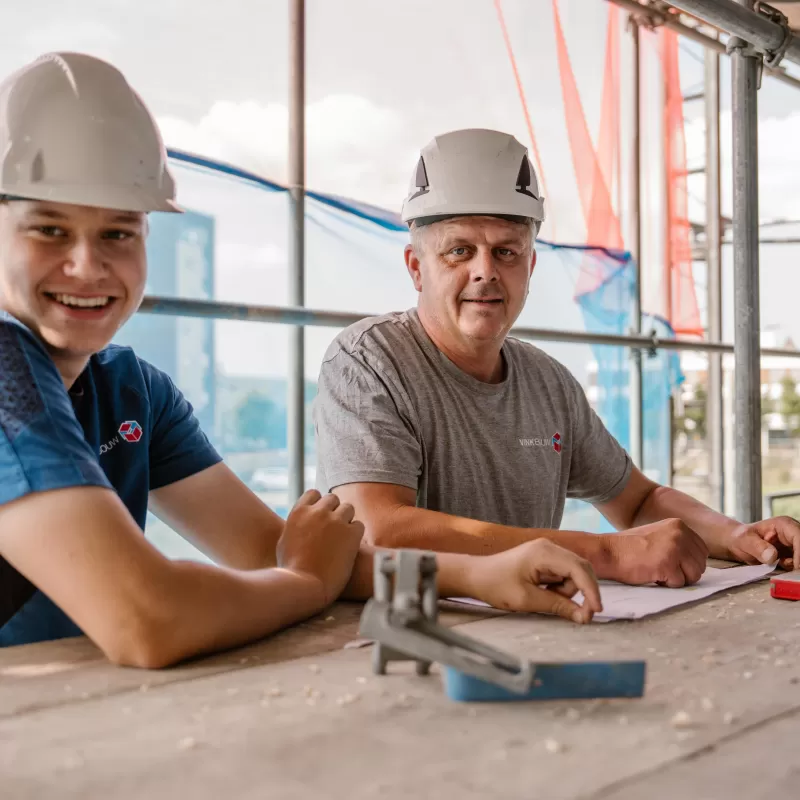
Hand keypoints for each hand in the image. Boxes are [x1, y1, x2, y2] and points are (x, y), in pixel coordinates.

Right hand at [276, 490, 364, 603]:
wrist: (306, 586)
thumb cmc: (291, 570)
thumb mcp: (285, 542)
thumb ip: (296, 526)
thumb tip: (300, 521)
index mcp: (299, 512)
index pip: (314, 494)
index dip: (319, 504)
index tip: (321, 516)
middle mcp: (318, 512)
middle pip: (333, 499)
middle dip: (334, 511)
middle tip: (334, 528)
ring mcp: (336, 521)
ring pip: (348, 508)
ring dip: (346, 520)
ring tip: (343, 537)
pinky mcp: (351, 533)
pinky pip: (359, 525)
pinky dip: (356, 534)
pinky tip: (350, 547)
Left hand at [465, 539, 602, 622]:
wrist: (475, 576)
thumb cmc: (495, 585)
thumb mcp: (527, 600)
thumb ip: (557, 606)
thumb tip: (584, 617)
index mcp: (544, 552)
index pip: (578, 568)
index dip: (591, 590)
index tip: (596, 611)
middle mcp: (549, 547)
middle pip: (580, 569)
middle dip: (583, 592)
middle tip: (581, 616)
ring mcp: (547, 551)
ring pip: (573, 574)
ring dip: (567, 592)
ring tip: (543, 599)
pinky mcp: (544, 559)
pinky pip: (563, 575)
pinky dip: (560, 588)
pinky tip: (544, 594)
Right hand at [606, 518, 707, 586]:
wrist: (608, 552)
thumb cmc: (630, 548)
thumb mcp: (659, 535)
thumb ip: (678, 541)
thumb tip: (697, 560)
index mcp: (679, 525)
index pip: (702, 550)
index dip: (688, 562)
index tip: (670, 562)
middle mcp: (680, 533)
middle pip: (700, 564)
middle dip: (684, 572)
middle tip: (662, 568)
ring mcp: (674, 548)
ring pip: (694, 575)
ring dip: (677, 579)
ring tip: (658, 571)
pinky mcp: (667, 564)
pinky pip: (679, 583)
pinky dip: (666, 584)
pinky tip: (652, 574)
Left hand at [724, 516, 799, 570]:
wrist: (738, 545)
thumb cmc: (741, 538)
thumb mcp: (744, 540)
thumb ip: (757, 547)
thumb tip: (772, 556)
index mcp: (784, 525)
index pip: (799, 537)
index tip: (796, 567)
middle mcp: (794, 534)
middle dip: (799, 561)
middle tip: (787, 569)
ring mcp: (795, 546)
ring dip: (796, 567)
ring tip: (780, 565)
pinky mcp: (794, 557)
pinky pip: (798, 565)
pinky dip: (793, 570)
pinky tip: (781, 566)